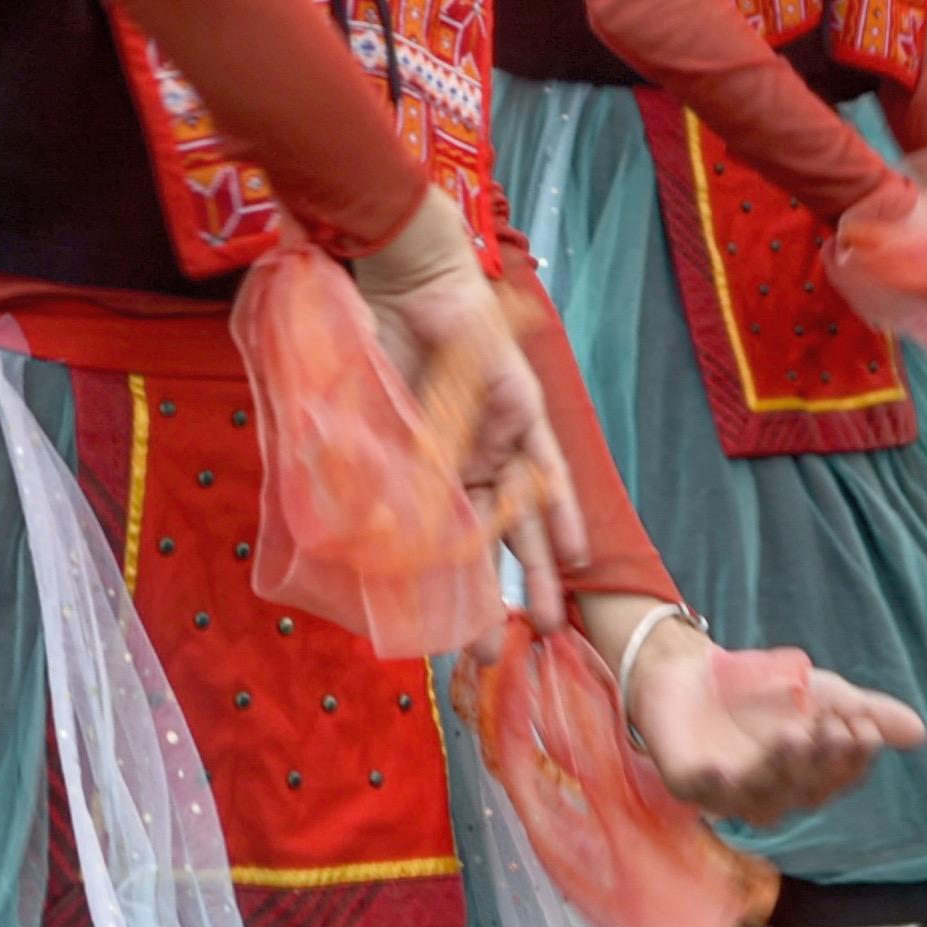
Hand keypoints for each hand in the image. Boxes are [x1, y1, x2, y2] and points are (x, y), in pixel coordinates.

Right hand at [354, 195, 581, 619]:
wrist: (399, 275)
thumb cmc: (367, 341)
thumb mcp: (359, 421)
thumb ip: (364, 473)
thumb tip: (352, 541)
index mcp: (420, 466)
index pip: (436, 539)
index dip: (441, 587)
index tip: (441, 638)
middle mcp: (463, 460)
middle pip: (486, 540)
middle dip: (494, 595)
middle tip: (499, 650)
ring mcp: (495, 437)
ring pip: (524, 515)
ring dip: (537, 569)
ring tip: (547, 621)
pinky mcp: (523, 410)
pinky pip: (549, 468)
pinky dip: (561, 508)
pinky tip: (575, 552)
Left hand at [599, 603, 925, 822]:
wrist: (691, 668)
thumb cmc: (761, 691)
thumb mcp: (820, 694)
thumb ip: (864, 712)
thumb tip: (919, 732)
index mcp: (807, 781)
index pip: (837, 780)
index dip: (852, 760)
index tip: (864, 729)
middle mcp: (772, 797)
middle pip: (804, 791)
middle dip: (820, 762)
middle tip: (832, 727)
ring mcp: (728, 795)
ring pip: (762, 797)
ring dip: (780, 769)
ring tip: (792, 734)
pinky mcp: (687, 783)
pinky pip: (702, 793)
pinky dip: (713, 785)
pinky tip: (722, 769)